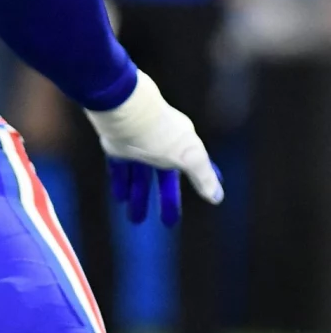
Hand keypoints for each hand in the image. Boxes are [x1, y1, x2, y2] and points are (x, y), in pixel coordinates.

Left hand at [86, 71, 222, 226]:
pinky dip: (122, 183)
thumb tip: (217, 197)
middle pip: (165, 177)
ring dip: (139, 197)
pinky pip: (120, 168)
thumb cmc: (160, 131)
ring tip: (135, 219)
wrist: (124, 108)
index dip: (200, 182)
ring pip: (140, 175)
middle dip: (166, 199)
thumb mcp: (189, 156)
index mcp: (182, 143)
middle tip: (167, 224)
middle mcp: (161, 144)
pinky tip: (120, 198)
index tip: (207, 197)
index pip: (193, 167)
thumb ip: (203, 176)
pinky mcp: (116, 145)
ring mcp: (138, 145)